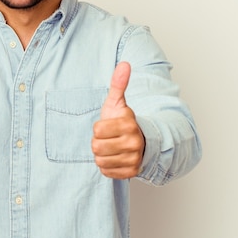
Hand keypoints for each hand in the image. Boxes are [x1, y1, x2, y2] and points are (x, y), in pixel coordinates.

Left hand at [92, 62, 144, 178]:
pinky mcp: (131, 173)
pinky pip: (106, 171)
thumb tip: (124, 64)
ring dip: (102, 155)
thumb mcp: (118, 103)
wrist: (141, 143)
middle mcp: (134, 143)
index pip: (97, 130)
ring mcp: (134, 159)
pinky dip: (106, 166)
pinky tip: (114, 158)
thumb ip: (118, 84)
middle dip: (98, 142)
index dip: (98, 128)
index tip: (107, 126)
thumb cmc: (123, 122)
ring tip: (111, 148)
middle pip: (96, 147)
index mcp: (129, 124)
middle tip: (108, 138)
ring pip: (100, 160)